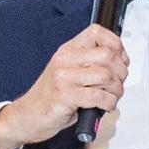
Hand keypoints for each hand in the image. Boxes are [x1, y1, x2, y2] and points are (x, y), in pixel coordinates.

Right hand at [0, 24, 129, 148]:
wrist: (27, 115)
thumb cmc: (51, 97)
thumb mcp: (69, 72)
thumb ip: (89, 64)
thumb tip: (120, 62)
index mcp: (68, 50)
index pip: (97, 32)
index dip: (116, 46)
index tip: (120, 60)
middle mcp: (65, 60)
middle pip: (107, 55)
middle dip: (121, 73)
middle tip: (117, 84)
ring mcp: (63, 77)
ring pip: (106, 76)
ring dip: (116, 90)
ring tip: (111, 97)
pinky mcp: (64, 96)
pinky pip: (98, 96)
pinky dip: (108, 103)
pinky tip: (104, 107)